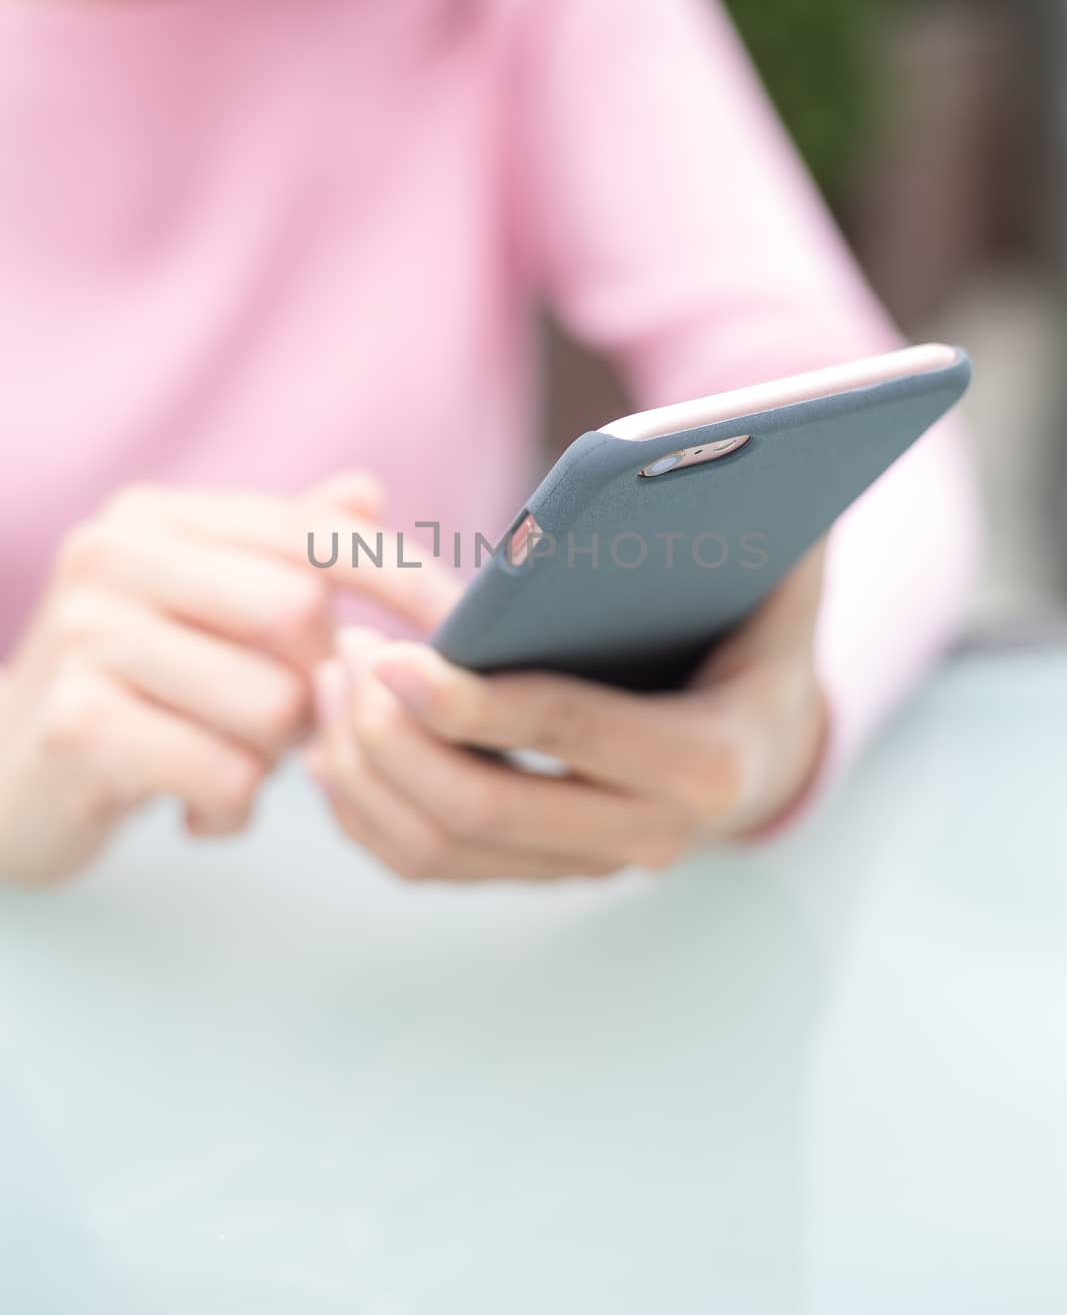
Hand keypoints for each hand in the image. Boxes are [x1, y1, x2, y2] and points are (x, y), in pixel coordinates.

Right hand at [0, 471, 457, 883]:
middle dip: (322, 688)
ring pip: (272, 706)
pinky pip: (224, 775)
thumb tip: (368, 490)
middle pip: (299, 615)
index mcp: (159, 519)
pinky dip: (231, 809)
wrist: (6, 778)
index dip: (405, 580)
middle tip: (291, 725)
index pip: (315, 531)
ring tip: (228, 762)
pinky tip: (196, 807)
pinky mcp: (75, 726)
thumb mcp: (205, 609)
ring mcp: (86, 637)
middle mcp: (114, 556)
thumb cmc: (136, 690)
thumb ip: (284, 551)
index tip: (470, 629)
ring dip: (274, 759)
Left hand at [309, 543, 829, 881]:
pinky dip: (366, 812)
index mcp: (705, 762)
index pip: (569, 730)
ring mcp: (586, 867)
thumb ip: (773, 527)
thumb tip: (762, 439)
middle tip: (343, 654)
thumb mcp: (782, 587)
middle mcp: (647, 835)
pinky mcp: (537, 874)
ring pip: (439, 849)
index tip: (389, 653)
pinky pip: (428, 866)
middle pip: (483, 810)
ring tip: (326, 683)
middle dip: (391, 735)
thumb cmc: (758, 647)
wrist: (764, 758)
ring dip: (364, 772)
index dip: (471, 700)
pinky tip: (331, 743)